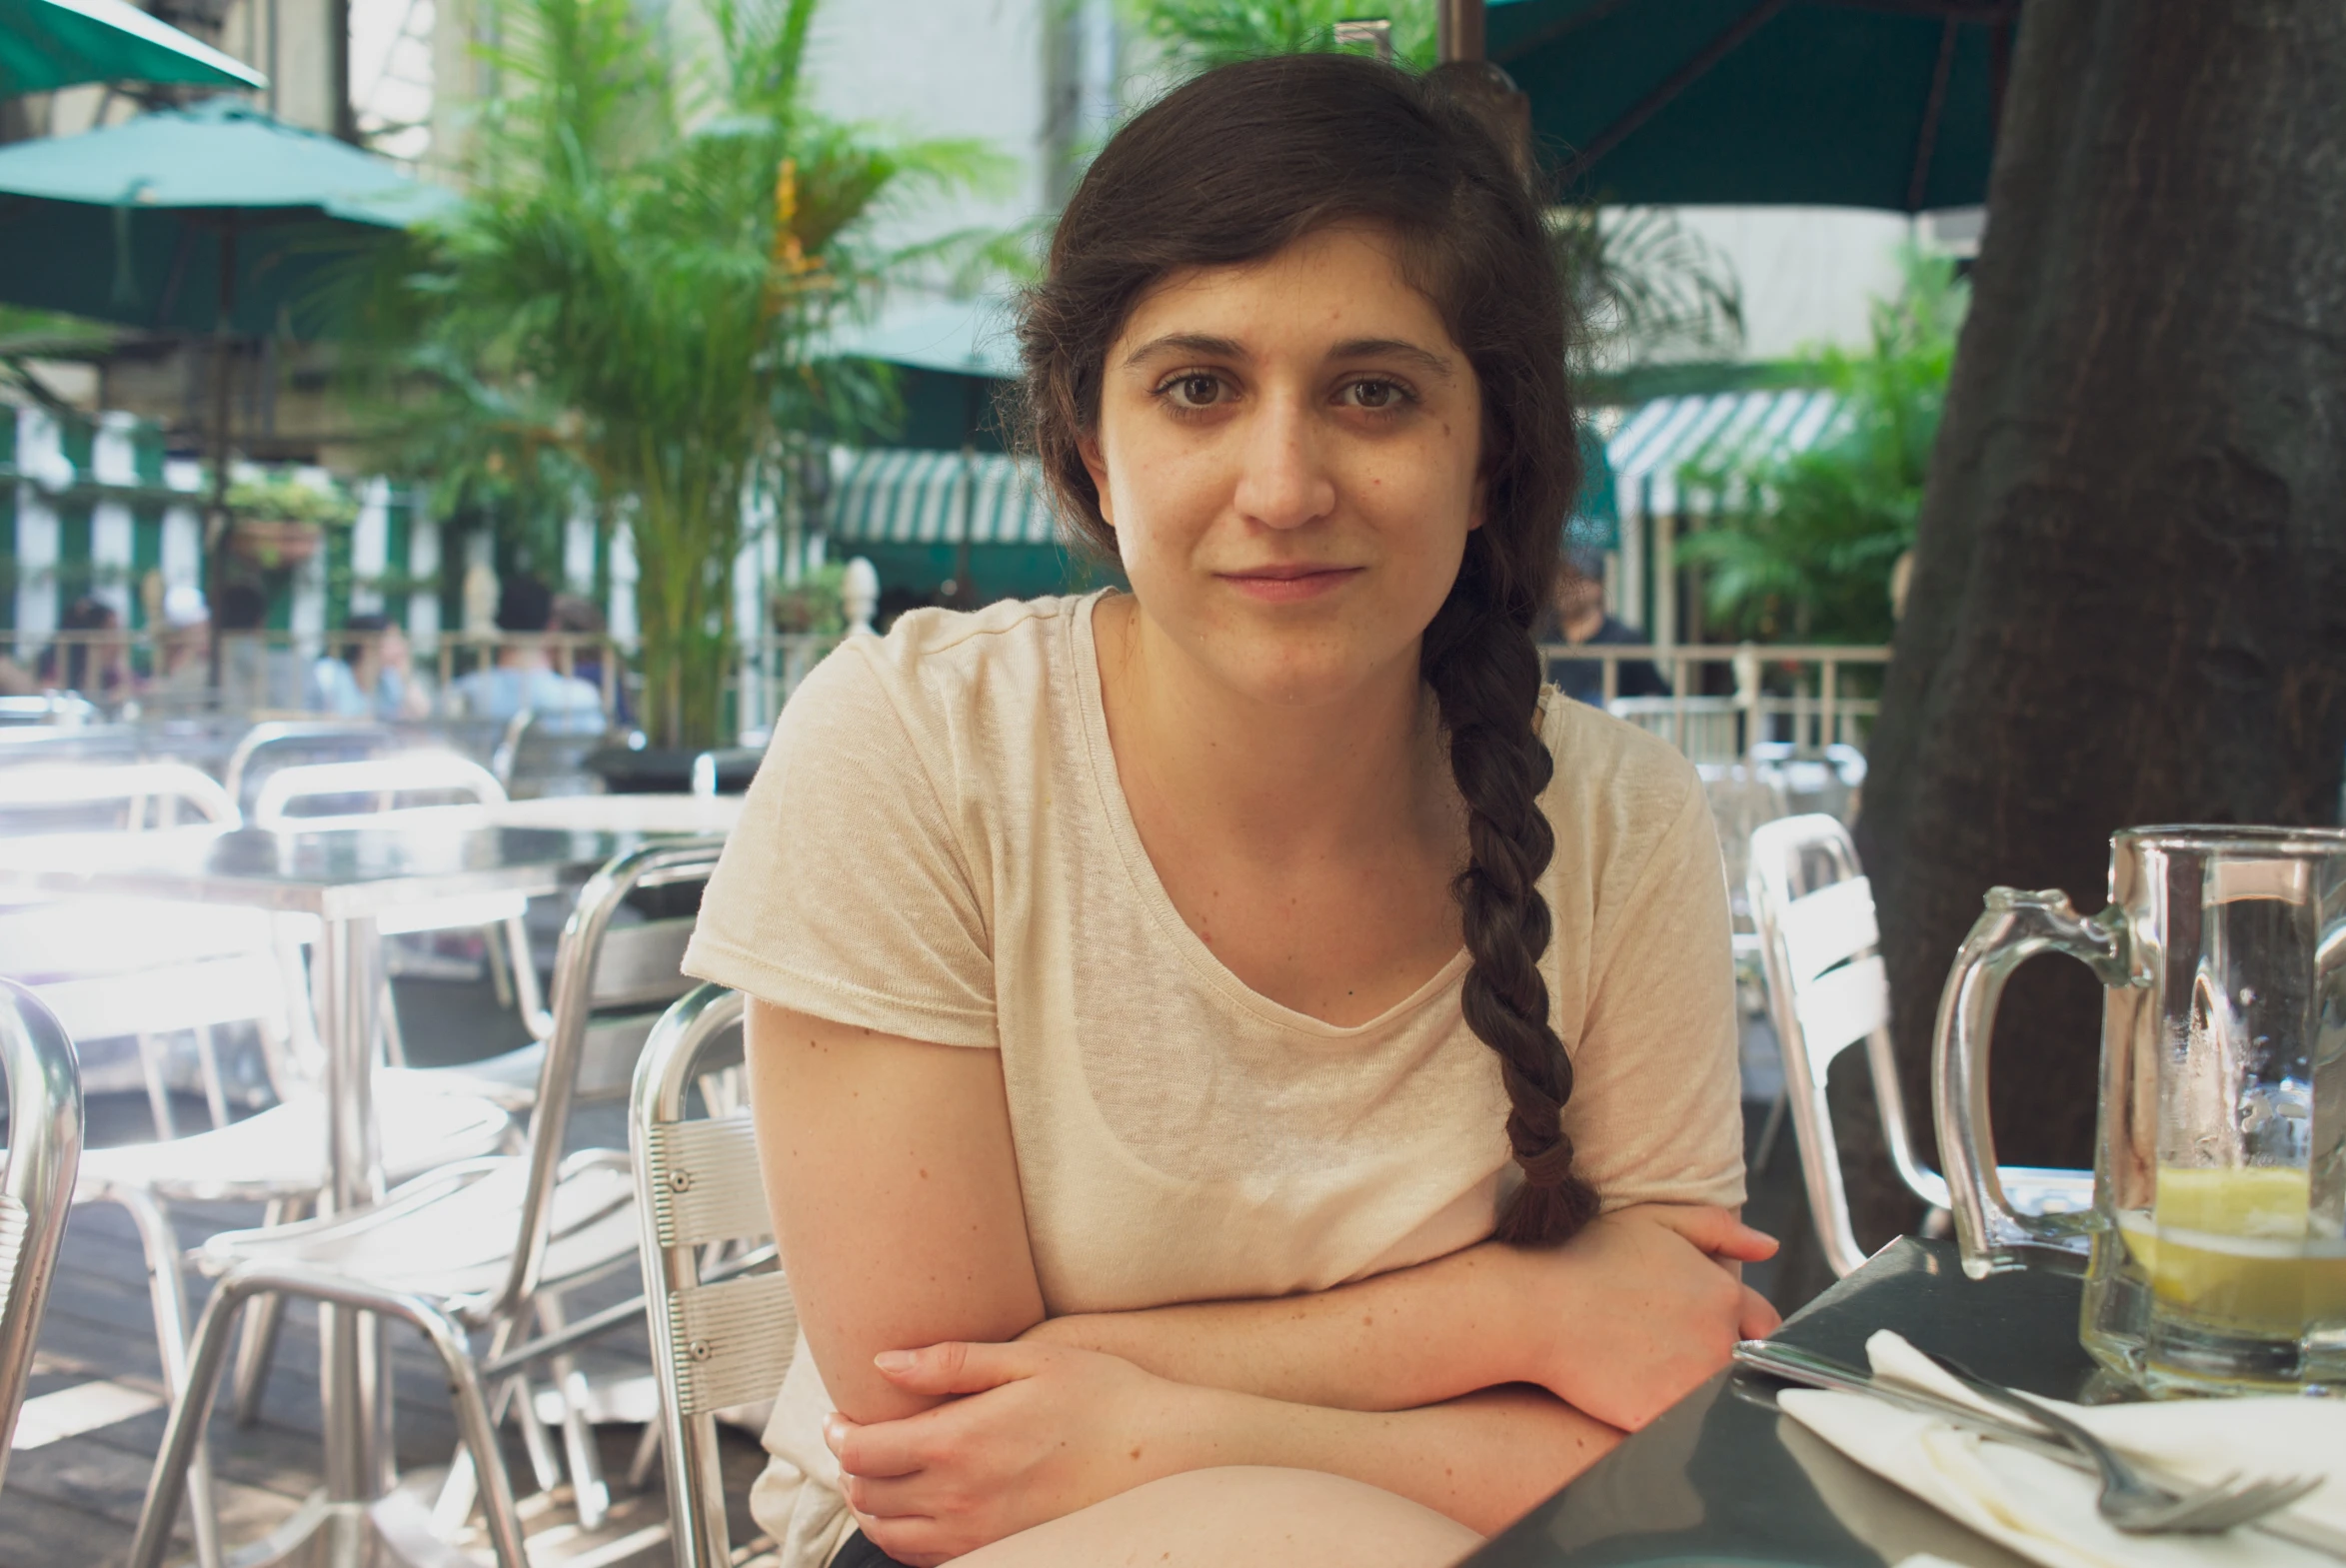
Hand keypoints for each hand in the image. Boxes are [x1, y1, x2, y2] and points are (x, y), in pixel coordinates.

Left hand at [824, 1340, 1198, 1566]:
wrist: (1164, 1455)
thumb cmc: (1102, 1397)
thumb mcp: (1028, 1360)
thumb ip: (951, 1362)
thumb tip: (884, 1363)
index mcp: (957, 1442)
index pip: (862, 1452)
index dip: (839, 1435)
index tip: (841, 1420)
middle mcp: (959, 1499)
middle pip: (867, 1497)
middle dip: (851, 1470)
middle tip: (859, 1443)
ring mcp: (979, 1536)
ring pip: (891, 1537)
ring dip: (873, 1508)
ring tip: (881, 1478)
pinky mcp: (1003, 1555)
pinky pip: (929, 1560)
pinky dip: (907, 1539)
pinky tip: (920, 1511)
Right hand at [1519, 1204, 1779, 1431]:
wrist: (1534, 1307)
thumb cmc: (1589, 1255)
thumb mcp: (1658, 1219)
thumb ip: (1720, 1228)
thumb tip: (1767, 1247)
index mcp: (1724, 1295)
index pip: (1764, 1324)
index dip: (1740, 1323)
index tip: (1704, 1324)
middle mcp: (1719, 1341)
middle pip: (1742, 1361)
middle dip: (1717, 1352)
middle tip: (1668, 1342)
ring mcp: (1693, 1383)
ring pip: (1714, 1392)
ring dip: (1693, 1382)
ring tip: (1647, 1364)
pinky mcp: (1663, 1416)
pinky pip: (1680, 1421)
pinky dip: (1664, 1408)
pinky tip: (1631, 1387)